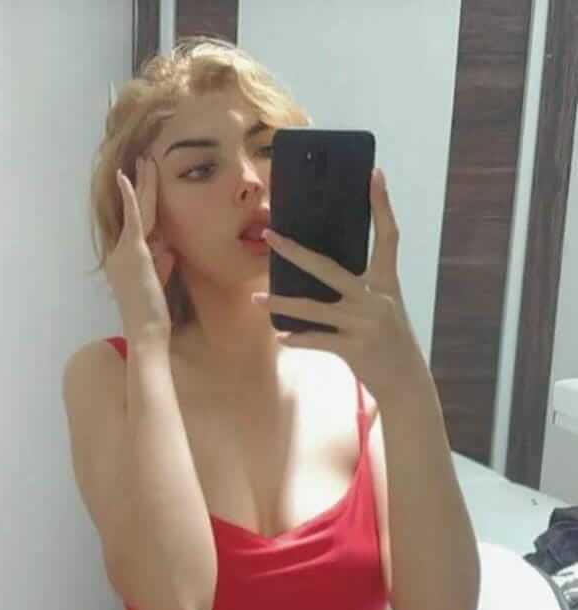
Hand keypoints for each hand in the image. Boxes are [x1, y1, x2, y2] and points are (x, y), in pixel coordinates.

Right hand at [105, 156, 175, 344]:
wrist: (145, 330)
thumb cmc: (153, 314)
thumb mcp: (158, 283)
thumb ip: (162, 263)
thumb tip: (168, 247)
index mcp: (124, 260)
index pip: (137, 227)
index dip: (141, 204)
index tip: (143, 186)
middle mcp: (119, 252)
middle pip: (134, 213)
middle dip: (140, 186)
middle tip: (144, 163)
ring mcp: (125, 251)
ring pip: (139, 211)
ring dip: (143, 184)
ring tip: (146, 162)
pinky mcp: (135, 252)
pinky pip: (135, 218)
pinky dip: (132, 196)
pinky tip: (128, 177)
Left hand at [251, 168, 428, 405]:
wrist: (406, 382)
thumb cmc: (389, 342)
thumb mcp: (384, 309)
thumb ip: (360, 290)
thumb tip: (321, 273)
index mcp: (386, 283)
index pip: (387, 236)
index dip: (382, 205)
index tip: (374, 175)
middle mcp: (376, 298)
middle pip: (329, 268)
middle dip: (296, 251)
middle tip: (271, 235)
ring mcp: (364, 323)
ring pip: (313, 308)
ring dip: (281, 303)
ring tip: (256, 298)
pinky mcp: (354, 348)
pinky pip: (317, 340)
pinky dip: (297, 339)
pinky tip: (280, 336)